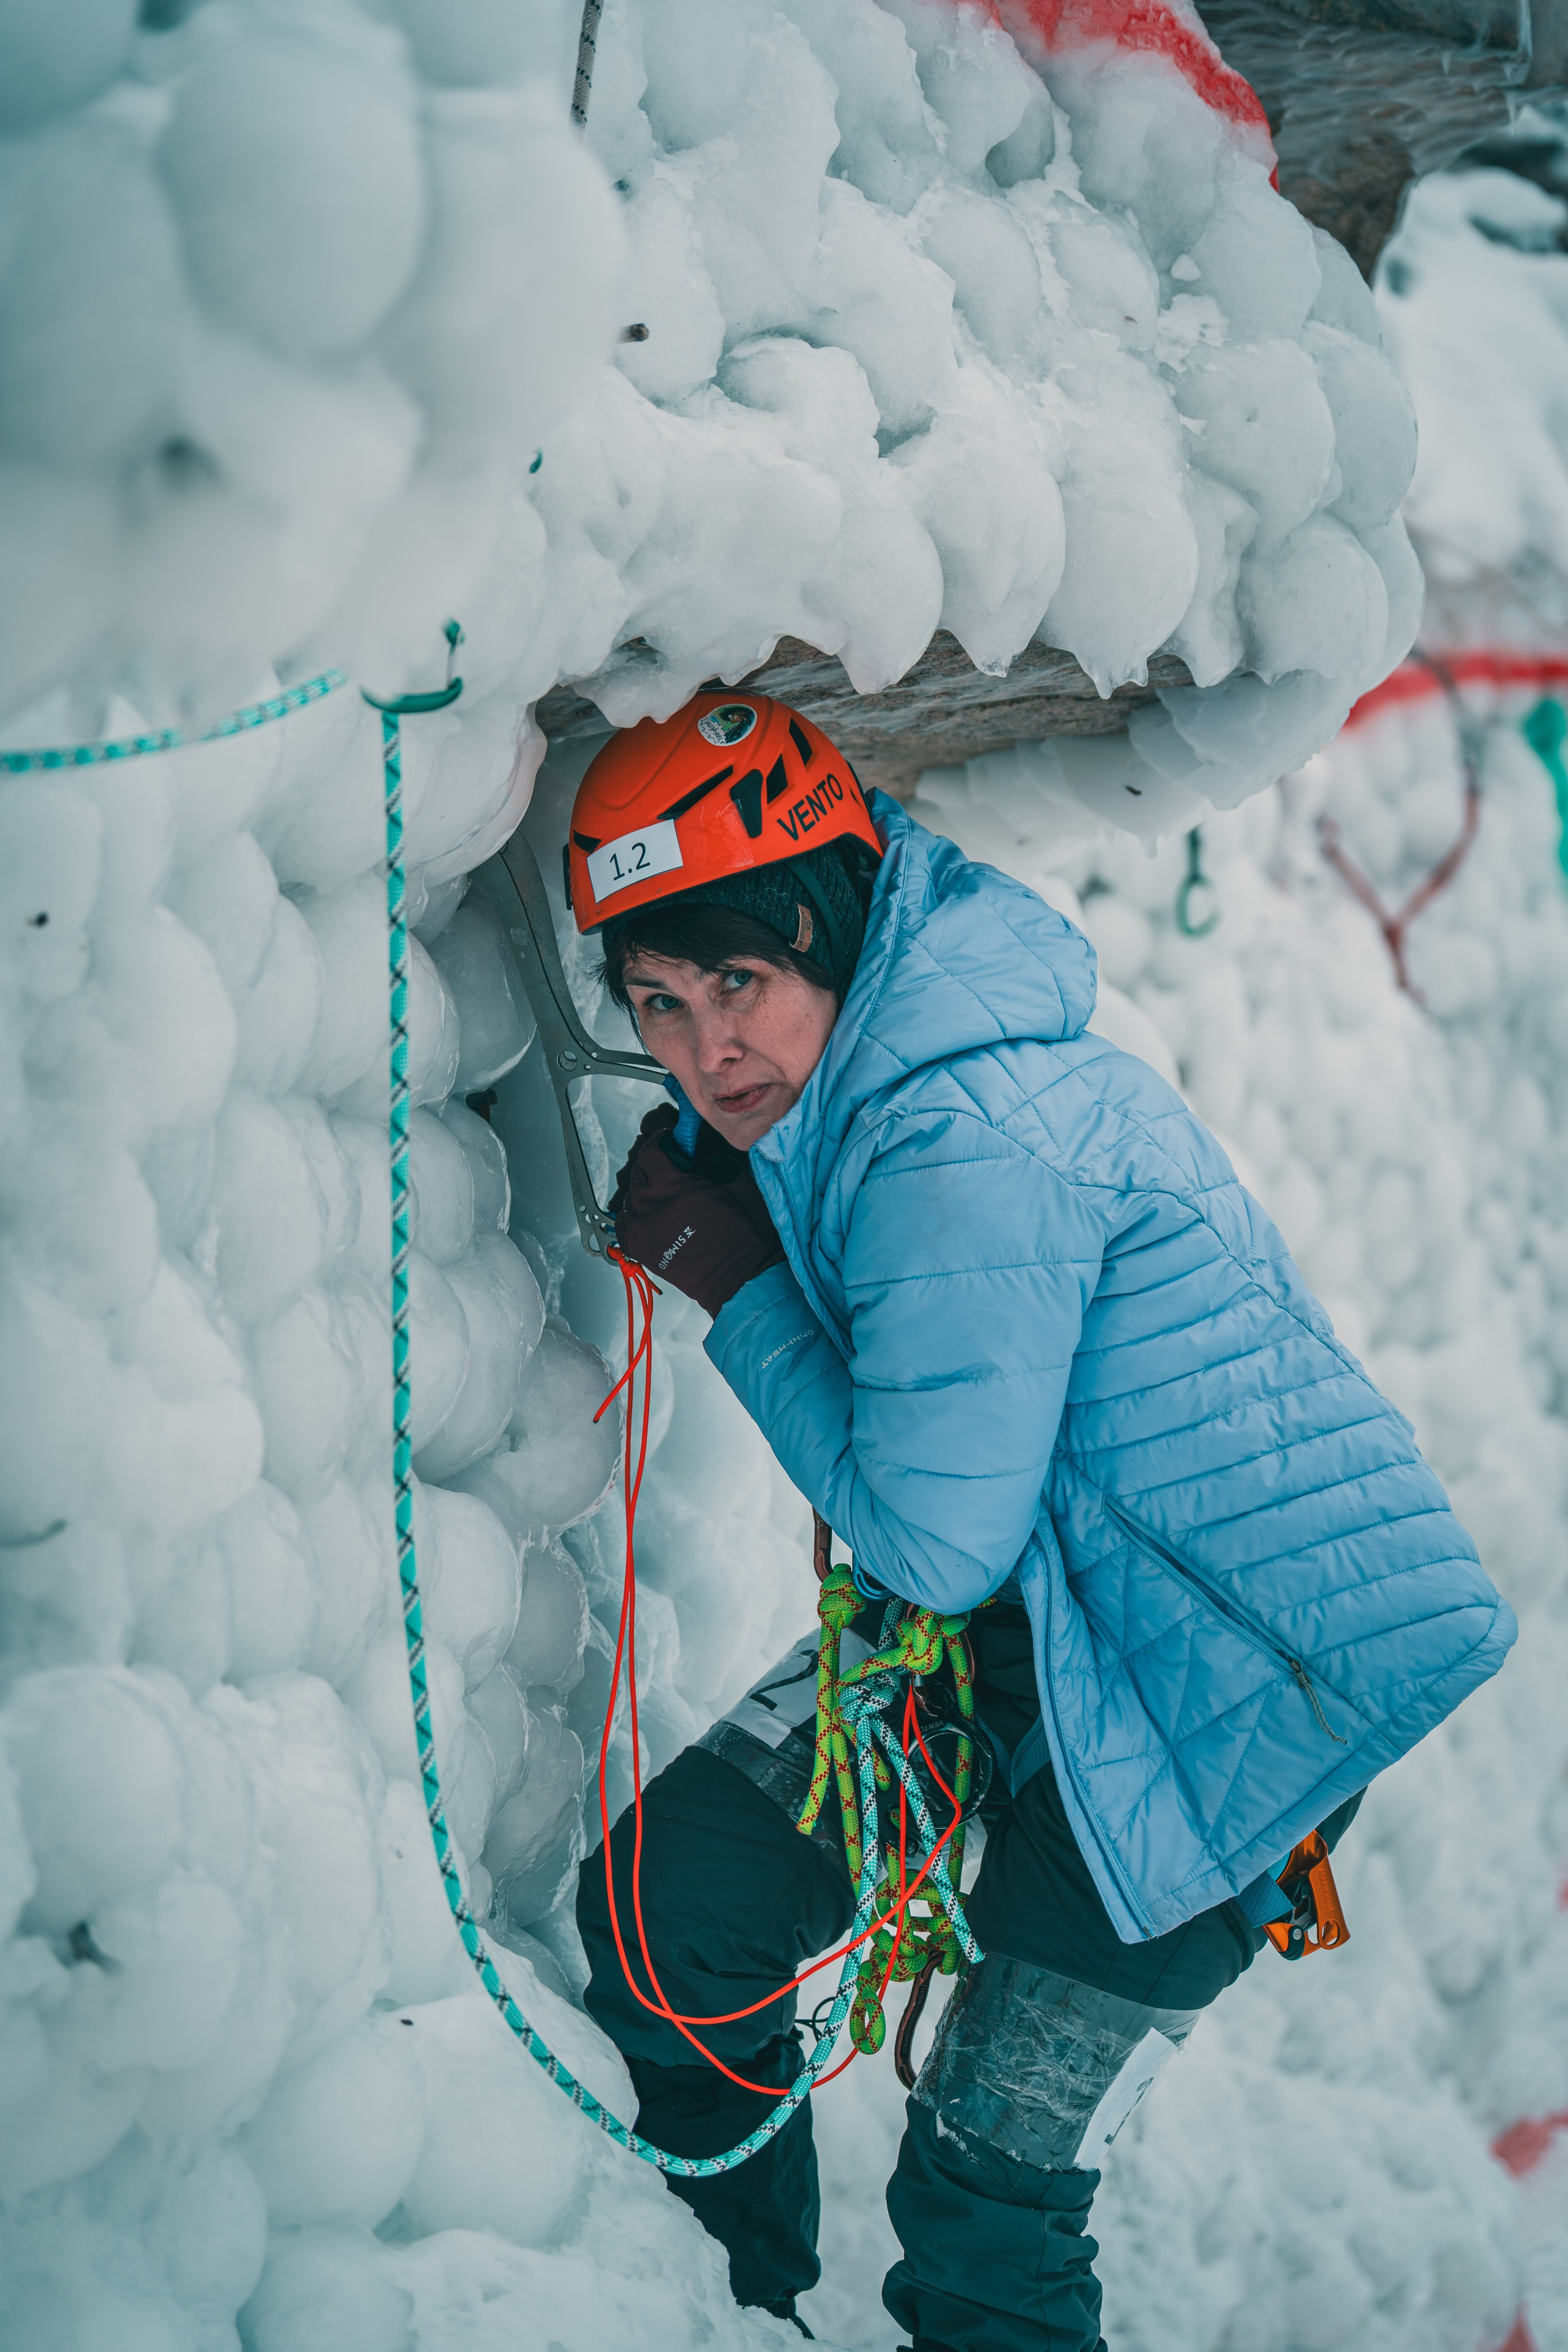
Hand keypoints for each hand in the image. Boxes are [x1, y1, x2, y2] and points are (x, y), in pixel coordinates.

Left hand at [612, 1105, 784, 1315]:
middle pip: (636, 1173)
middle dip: (651, 1167)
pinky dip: (633, 1217)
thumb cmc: (744, 1235)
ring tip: (661, 1195)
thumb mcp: (736, 1184)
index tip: (666, 1144)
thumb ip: (713, 1161)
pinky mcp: (640, 1250)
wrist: (741, 1277)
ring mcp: (642, 1230)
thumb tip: (699, 1152)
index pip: (649, 1152)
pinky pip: (623, 1226)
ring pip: (629, 1198)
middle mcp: (650, 1205)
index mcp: (672, 1185)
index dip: (658, 1143)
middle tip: (667, 1168)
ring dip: (642, 1192)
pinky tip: (649, 1216)